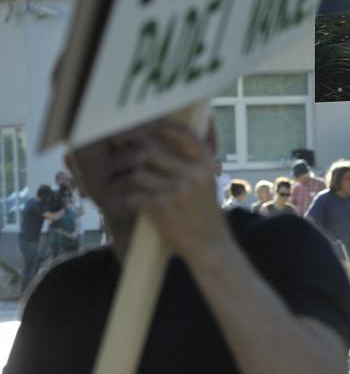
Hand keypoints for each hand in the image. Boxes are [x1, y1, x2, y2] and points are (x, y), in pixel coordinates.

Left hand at [125, 120, 229, 262]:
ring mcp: (178, 190)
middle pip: (150, 150)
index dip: (160, 127)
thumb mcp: (206, 184)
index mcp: (204, 165)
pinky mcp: (163, 207)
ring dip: (121, 178)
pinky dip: (123, 201)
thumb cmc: (204, 215)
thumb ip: (190, 166)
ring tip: (114, 183)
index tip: (144, 128)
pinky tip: (120, 205)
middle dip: (128, 150)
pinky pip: (133, 196)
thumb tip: (160, 145)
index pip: (183, 134)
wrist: (210, 245)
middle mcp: (193, 174)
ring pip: (137, 172)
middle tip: (115, 151)